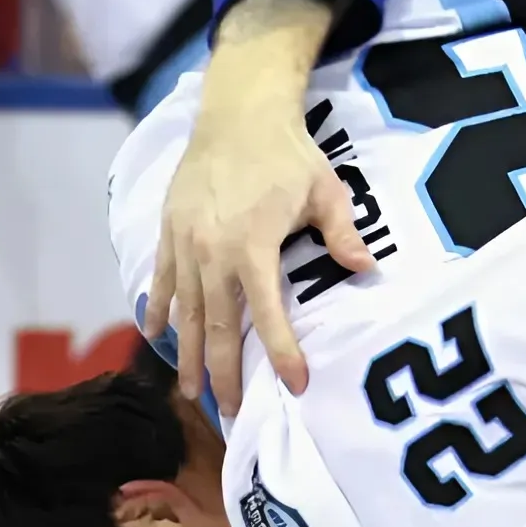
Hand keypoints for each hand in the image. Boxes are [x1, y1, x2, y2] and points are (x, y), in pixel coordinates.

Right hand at [142, 0, 371, 413]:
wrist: (237, 114)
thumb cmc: (287, 153)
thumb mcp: (325, 190)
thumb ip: (342, 233)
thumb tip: (367, 270)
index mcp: (251, 247)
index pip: (268, 314)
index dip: (281, 352)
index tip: (294, 385)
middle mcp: (211, 253)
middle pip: (216, 327)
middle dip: (223, 373)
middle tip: (230, 412)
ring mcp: (183, 245)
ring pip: (184, 312)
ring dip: (187, 355)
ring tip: (188, 393)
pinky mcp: (167, 232)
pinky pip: (159, 281)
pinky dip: (157, 311)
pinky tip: (157, 336)